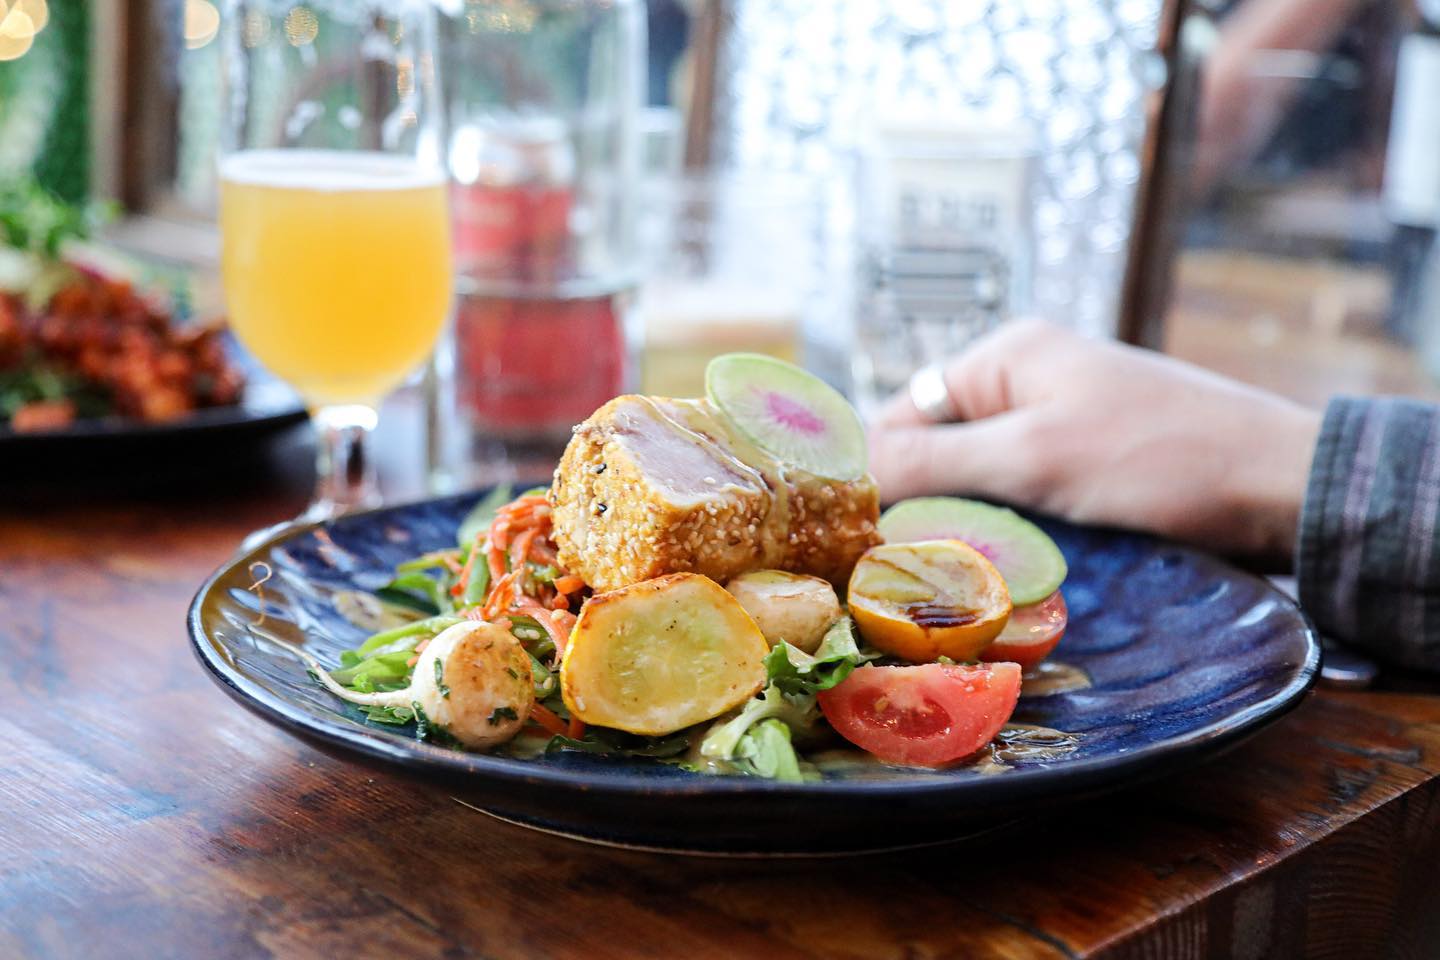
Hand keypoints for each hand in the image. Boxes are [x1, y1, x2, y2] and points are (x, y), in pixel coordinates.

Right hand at [868, 320, 1322, 555]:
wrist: (1279, 485)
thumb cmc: (1156, 458)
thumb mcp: (1033, 457)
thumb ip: (935, 462)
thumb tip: (850, 475)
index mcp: (1004, 355)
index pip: (901, 415)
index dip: (879, 476)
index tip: (861, 543)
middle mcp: (1025, 380)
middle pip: (936, 450)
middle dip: (922, 506)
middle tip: (905, 570)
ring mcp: (1058, 421)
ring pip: (978, 480)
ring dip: (966, 524)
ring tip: (951, 577)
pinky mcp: (1087, 463)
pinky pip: (1021, 496)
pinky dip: (1007, 529)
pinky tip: (1003, 567)